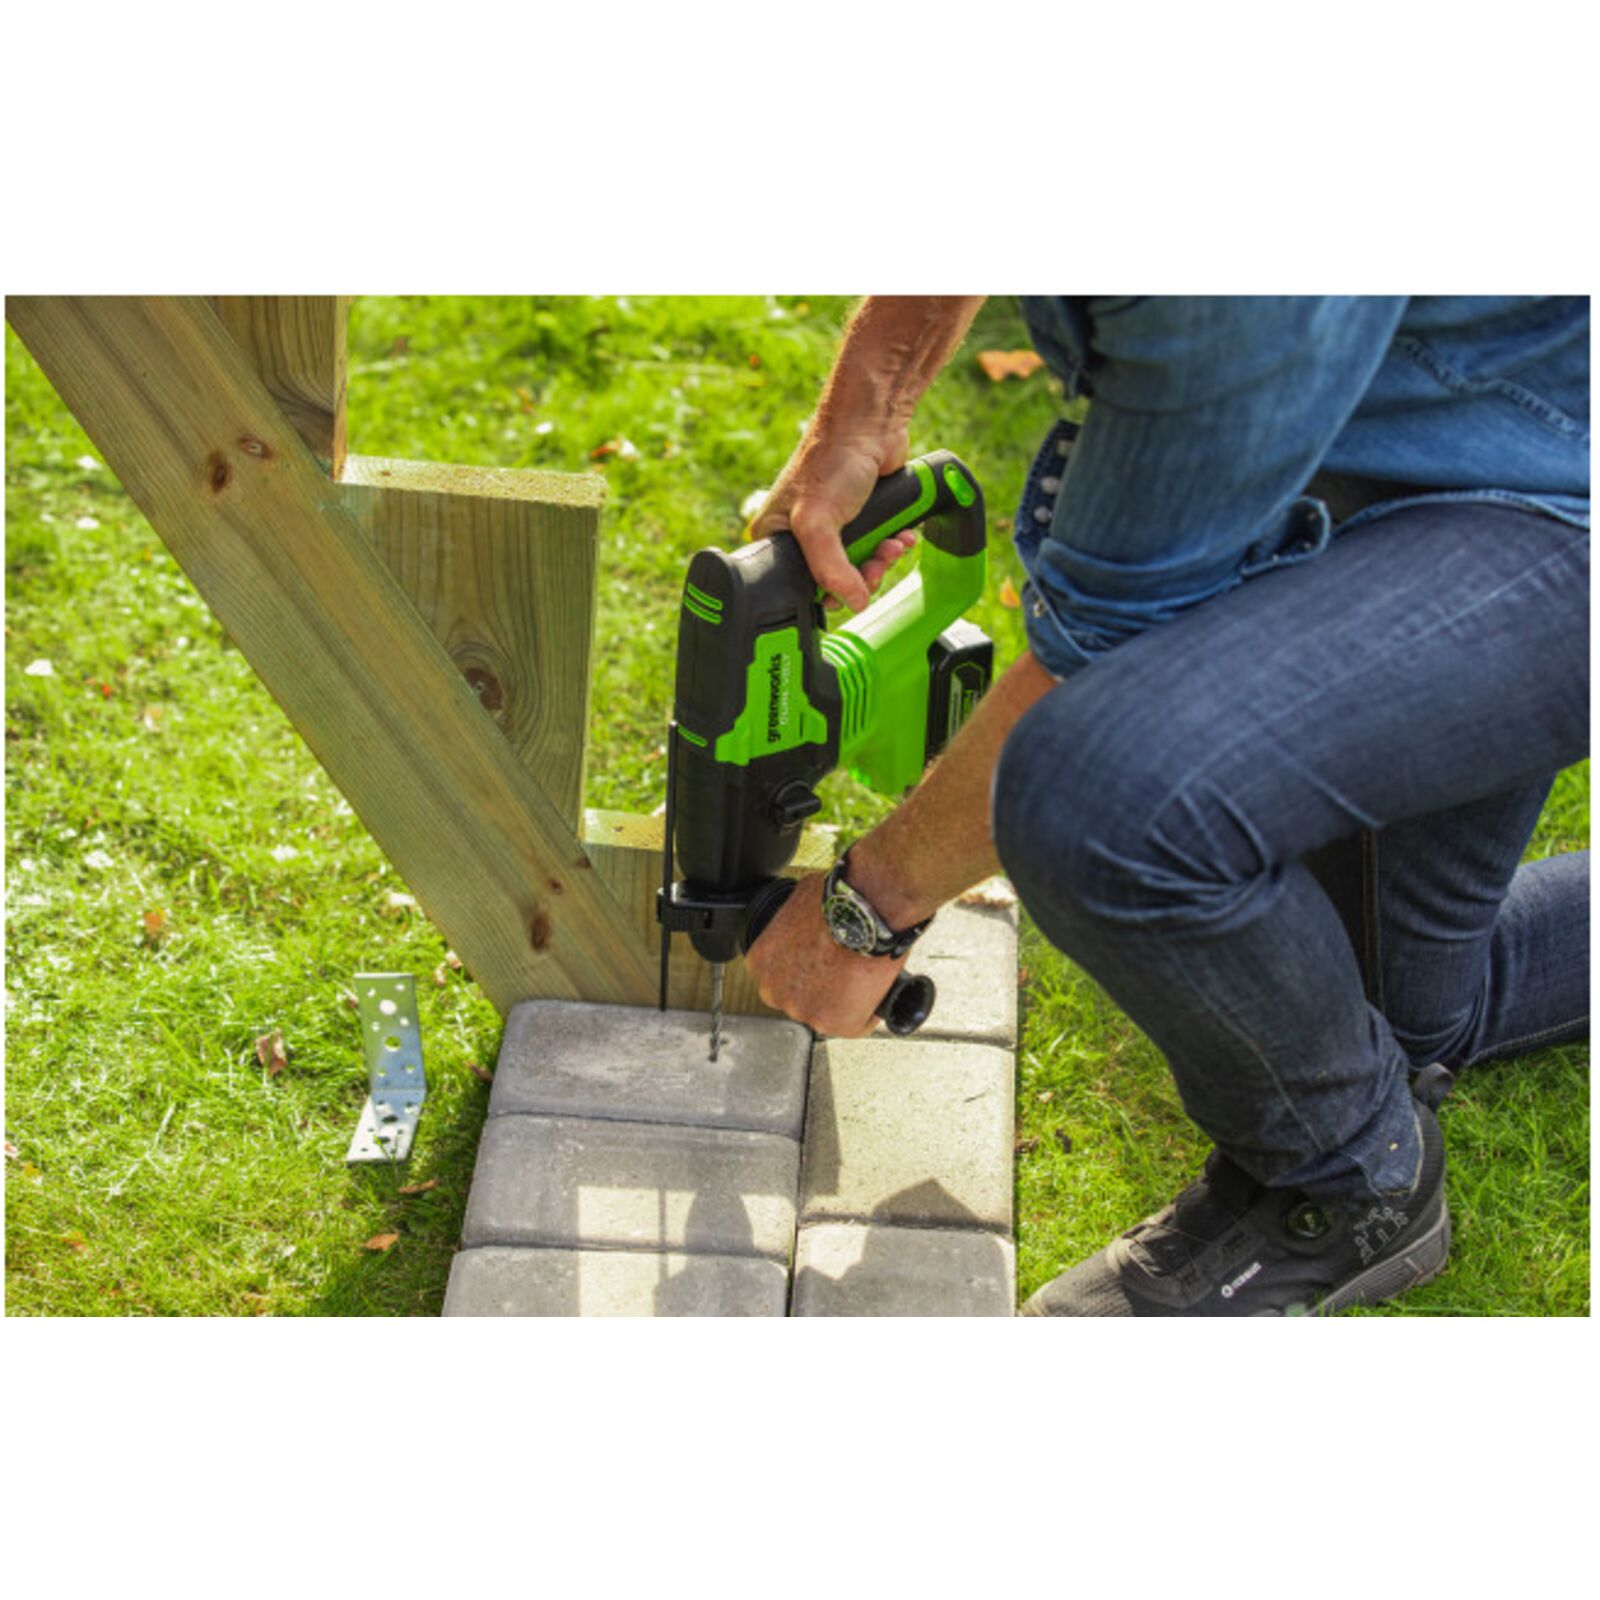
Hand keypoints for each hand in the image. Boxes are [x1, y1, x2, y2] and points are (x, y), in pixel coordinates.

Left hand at [745, 871, 907, 1035]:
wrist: (865, 911)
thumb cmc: (836, 901)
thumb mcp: (798, 900)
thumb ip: (791, 919)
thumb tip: (803, 916)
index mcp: (760, 962)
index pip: (780, 976)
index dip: (803, 970)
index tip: (819, 965)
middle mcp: (776, 991)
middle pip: (799, 998)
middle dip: (819, 989)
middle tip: (841, 972)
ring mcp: (804, 1010)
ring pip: (826, 1014)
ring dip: (842, 1002)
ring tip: (861, 979)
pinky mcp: (836, 1023)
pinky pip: (855, 1026)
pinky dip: (867, 1014)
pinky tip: (874, 995)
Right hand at [748, 428, 918, 613]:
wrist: (870, 425)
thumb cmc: (830, 460)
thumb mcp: (817, 521)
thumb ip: (830, 568)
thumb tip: (854, 602)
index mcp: (775, 536)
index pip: (796, 585)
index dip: (825, 594)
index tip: (847, 589)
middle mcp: (801, 534)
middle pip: (833, 581)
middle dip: (862, 576)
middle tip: (875, 564)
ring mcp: (834, 528)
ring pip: (861, 567)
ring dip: (882, 560)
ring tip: (891, 545)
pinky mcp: (863, 520)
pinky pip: (879, 548)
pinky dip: (893, 545)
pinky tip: (901, 535)